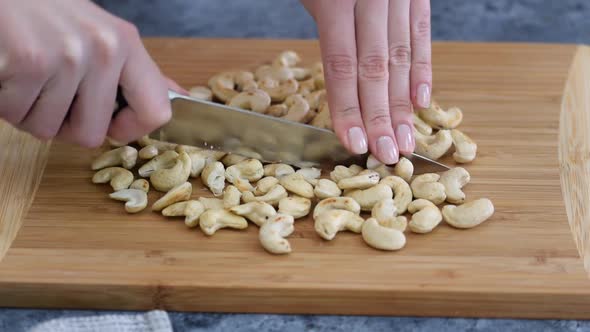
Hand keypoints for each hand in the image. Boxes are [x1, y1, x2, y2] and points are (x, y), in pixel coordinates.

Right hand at [0, 0, 173, 146]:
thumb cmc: (46, 14)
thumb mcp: (101, 34)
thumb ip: (136, 72)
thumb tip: (179, 97)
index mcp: (126, 44)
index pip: (156, 112)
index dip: (131, 131)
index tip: (111, 124)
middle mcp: (103, 49)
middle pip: (91, 134)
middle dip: (63, 123)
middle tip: (49, 89)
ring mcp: (66, 56)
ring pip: (48, 129)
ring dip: (30, 112)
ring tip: (27, 75)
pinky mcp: (28, 62)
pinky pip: (17, 115)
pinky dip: (7, 102)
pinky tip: (9, 71)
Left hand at [301, 0, 431, 163]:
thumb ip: (325, 31)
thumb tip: (340, 84)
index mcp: (335, 2)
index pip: (341, 66)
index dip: (347, 108)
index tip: (355, 143)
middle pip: (374, 70)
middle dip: (380, 118)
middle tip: (386, 154)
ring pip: (401, 58)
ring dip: (404, 105)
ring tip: (405, 140)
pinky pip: (421, 33)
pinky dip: (422, 70)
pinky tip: (421, 102)